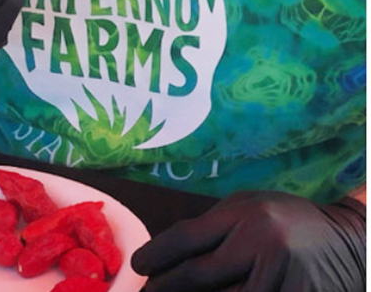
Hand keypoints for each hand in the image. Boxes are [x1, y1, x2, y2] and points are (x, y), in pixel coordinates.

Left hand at [132, 191, 365, 291]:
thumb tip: (166, 254)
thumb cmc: (289, 221)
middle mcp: (263, 244)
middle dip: (165, 288)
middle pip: (198, 276)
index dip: (156, 255)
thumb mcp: (250, 207)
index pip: (187, 238)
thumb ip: (212, 226)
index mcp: (247, 215)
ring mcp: (283, 277)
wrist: (351, 241)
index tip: (140, 266)